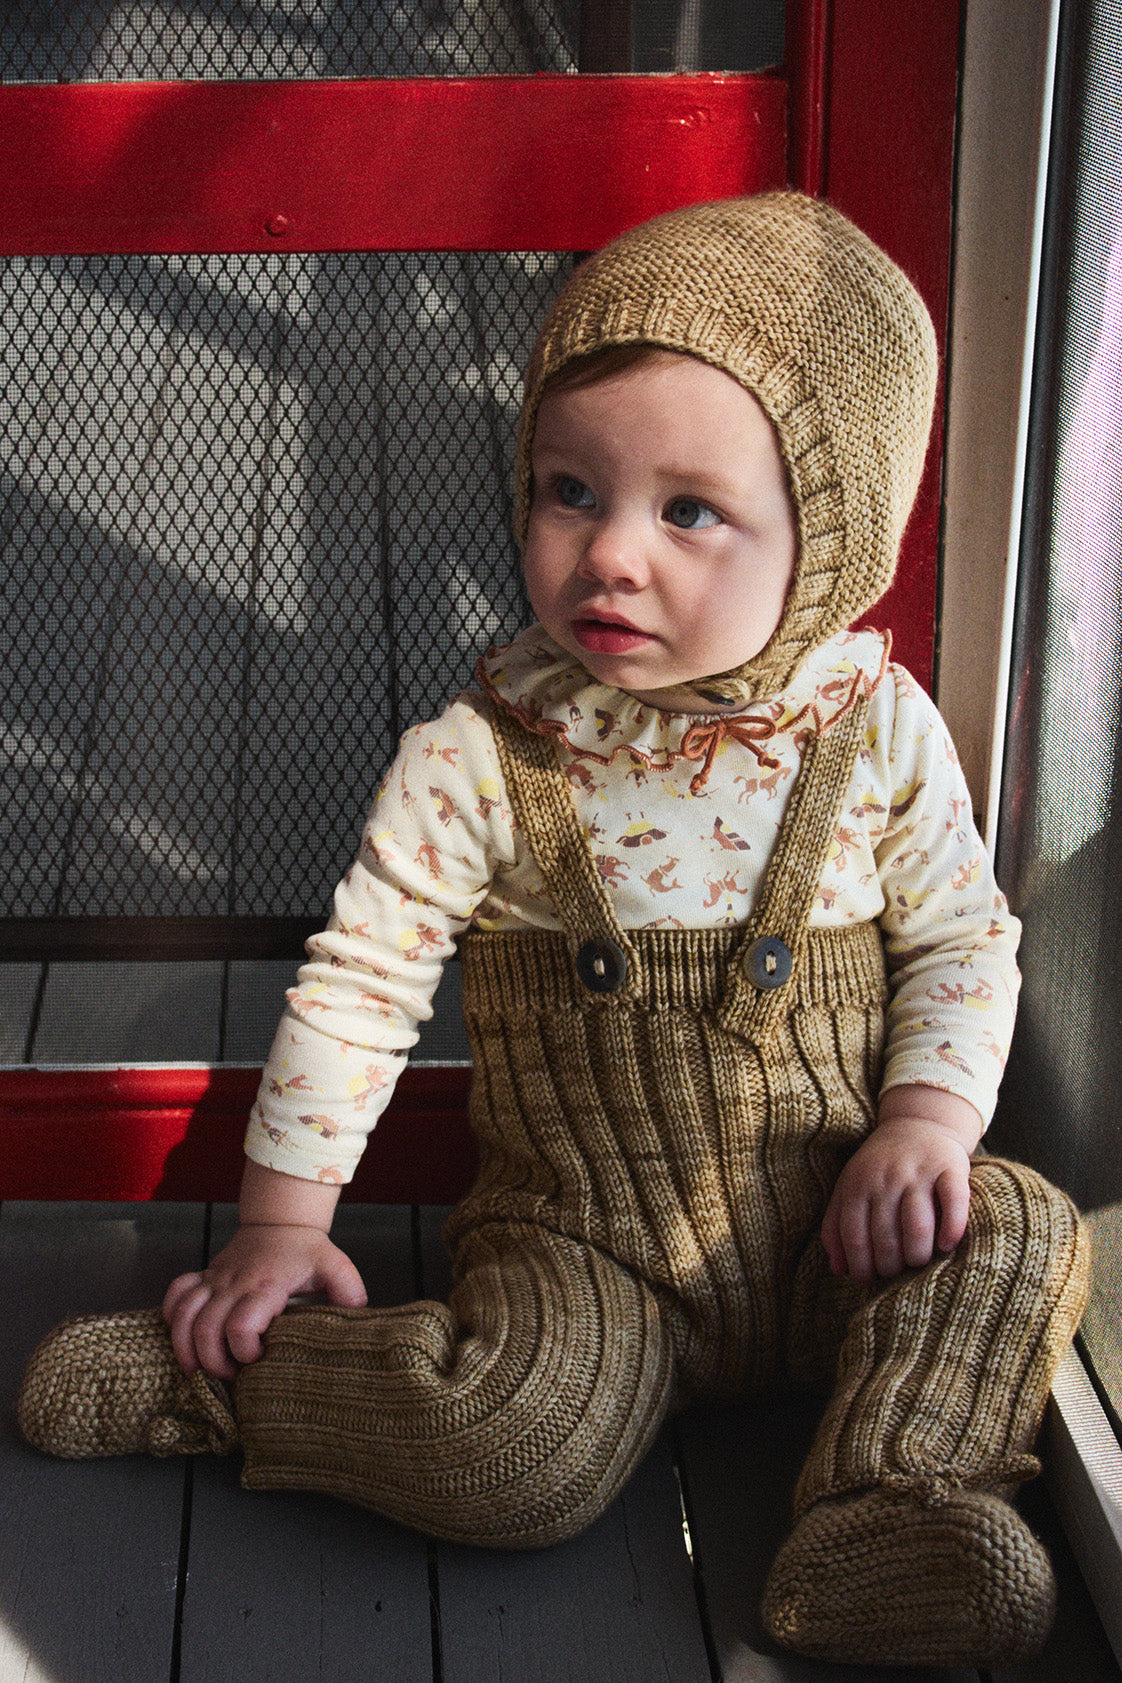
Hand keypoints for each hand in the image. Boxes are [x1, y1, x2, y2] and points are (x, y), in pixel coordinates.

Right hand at [163, 1223, 366, 1380]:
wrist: (280, 1219)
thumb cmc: (308, 1250)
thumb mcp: (335, 1268)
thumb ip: (349, 1294)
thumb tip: (358, 1323)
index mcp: (266, 1286)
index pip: (241, 1327)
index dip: (245, 1353)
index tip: (258, 1360)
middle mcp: (234, 1284)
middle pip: (205, 1330)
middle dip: (213, 1363)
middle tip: (229, 1377)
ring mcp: (215, 1279)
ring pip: (183, 1316)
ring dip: (185, 1348)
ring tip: (197, 1371)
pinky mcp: (204, 1275)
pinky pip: (175, 1294)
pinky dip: (171, 1317)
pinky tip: (181, 1336)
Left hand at [821, 1088, 980, 1283]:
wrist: (918, 1124)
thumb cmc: (879, 1169)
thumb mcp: (849, 1188)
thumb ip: (835, 1226)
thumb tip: (838, 1270)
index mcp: (857, 1185)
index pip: (854, 1235)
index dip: (861, 1266)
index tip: (869, 1280)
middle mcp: (886, 1178)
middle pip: (886, 1237)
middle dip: (890, 1266)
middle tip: (895, 1272)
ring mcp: (919, 1172)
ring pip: (918, 1226)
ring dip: (918, 1255)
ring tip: (918, 1261)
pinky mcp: (951, 1167)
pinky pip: (954, 1203)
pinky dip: (952, 1230)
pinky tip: (946, 1245)